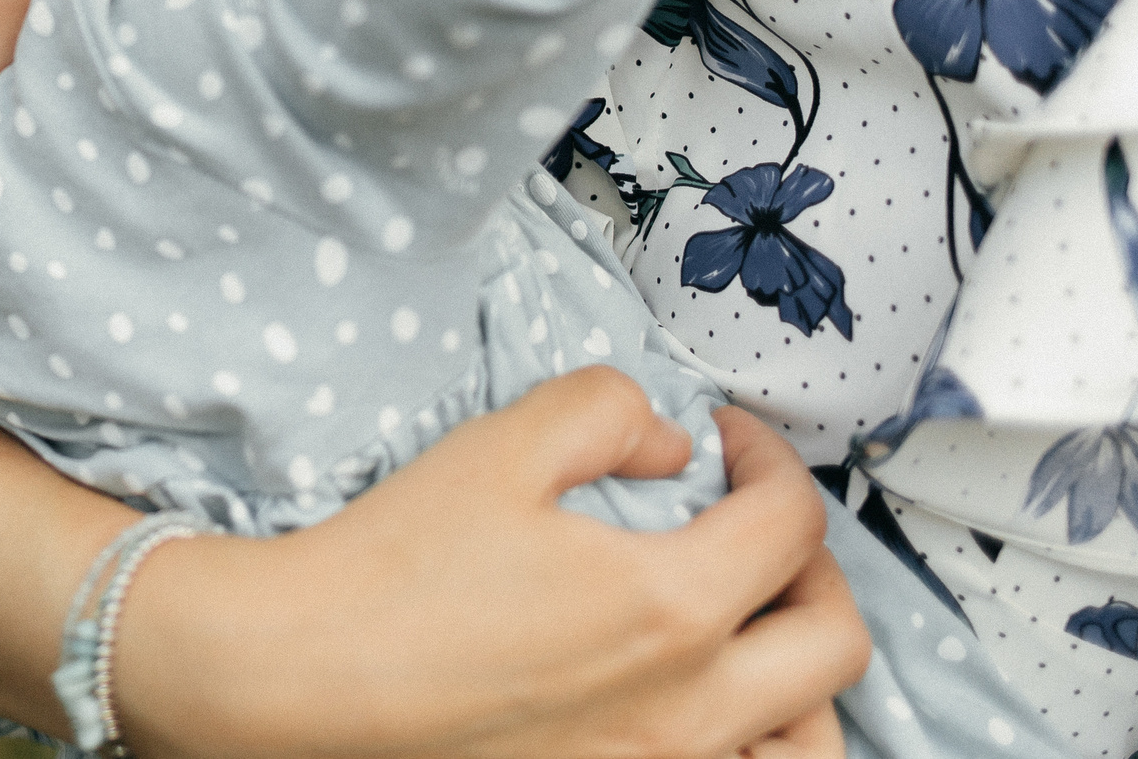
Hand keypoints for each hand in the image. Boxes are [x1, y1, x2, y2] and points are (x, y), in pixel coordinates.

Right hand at [116, 368, 871, 758]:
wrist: (304, 676)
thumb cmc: (392, 567)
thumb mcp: (499, 445)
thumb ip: (607, 410)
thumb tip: (668, 446)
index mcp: (670, 606)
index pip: (792, 523)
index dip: (771, 459)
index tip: (728, 441)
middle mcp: (689, 708)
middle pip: (833, 637)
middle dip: (812, 560)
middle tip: (753, 521)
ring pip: (810, 737)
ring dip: (803, 671)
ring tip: (752, 626)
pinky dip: (752, 738)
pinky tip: (705, 701)